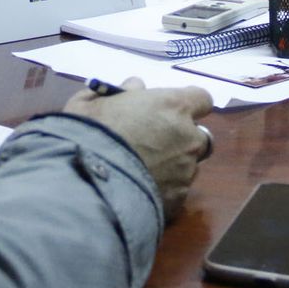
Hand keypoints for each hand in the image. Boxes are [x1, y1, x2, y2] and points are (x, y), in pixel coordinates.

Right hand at [65, 78, 212, 220]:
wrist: (86, 182)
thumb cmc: (89, 133)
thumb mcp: (93, 102)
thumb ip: (120, 91)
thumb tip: (136, 87)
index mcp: (173, 106)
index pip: (202, 98)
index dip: (188, 104)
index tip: (171, 110)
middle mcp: (188, 137)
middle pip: (199, 136)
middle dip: (183, 138)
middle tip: (156, 142)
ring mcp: (186, 171)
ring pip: (188, 165)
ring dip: (173, 165)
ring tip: (144, 171)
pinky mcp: (178, 200)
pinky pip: (176, 190)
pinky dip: (163, 188)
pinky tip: (140, 189)